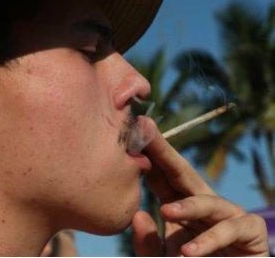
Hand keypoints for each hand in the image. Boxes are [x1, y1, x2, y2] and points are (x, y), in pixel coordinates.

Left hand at [131, 117, 269, 256]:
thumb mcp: (161, 256)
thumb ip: (148, 242)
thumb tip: (138, 215)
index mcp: (177, 203)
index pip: (158, 175)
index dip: (143, 156)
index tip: (126, 133)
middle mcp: (202, 203)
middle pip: (180, 173)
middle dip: (162, 151)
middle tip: (143, 131)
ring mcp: (227, 213)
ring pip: (207, 202)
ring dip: (187, 207)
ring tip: (166, 212)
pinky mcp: (250, 229)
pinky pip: (230, 229)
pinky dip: (210, 240)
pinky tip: (189, 251)